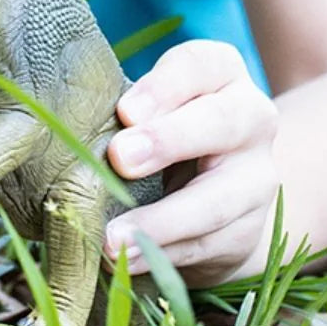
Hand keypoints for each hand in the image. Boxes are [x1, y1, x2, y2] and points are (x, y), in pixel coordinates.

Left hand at [103, 40, 279, 286]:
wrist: (223, 189)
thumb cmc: (164, 128)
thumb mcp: (151, 104)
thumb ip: (128, 107)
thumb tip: (69, 124)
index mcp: (222, 73)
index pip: (201, 65)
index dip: (164, 87)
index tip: (124, 111)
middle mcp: (252, 117)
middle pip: (221, 123)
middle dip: (169, 141)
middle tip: (120, 158)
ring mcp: (257, 177)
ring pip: (216, 199)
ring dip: (161, 221)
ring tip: (112, 238)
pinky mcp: (249, 230)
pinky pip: (208, 245)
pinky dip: (164, 255)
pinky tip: (129, 261)